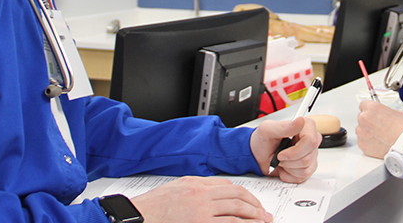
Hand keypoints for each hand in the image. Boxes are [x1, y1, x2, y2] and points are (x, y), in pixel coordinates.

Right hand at [130, 176, 270, 222]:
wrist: (138, 216)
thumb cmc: (153, 206)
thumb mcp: (176, 189)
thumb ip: (195, 189)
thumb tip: (214, 194)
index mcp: (196, 183)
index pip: (228, 186)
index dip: (244, 194)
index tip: (252, 202)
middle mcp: (201, 194)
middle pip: (237, 196)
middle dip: (255, 205)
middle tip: (264, 214)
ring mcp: (202, 210)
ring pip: (237, 209)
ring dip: (254, 216)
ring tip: (263, 222)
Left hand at [249, 116, 319, 182]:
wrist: (258, 155)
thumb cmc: (263, 141)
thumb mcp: (268, 130)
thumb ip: (284, 126)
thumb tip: (300, 121)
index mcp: (305, 127)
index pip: (311, 141)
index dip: (295, 151)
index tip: (281, 154)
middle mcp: (311, 140)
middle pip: (307, 158)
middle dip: (288, 161)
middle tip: (278, 156)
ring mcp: (311, 154)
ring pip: (306, 169)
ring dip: (288, 167)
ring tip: (280, 160)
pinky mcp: (309, 167)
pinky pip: (303, 177)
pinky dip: (289, 174)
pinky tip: (284, 167)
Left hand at [355, 100, 402, 158]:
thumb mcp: (398, 112)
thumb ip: (386, 111)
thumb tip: (386, 113)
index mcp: (371, 108)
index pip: (364, 105)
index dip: (370, 110)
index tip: (374, 114)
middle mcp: (363, 118)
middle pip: (362, 117)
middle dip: (369, 121)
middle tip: (379, 126)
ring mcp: (361, 131)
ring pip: (361, 129)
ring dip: (368, 132)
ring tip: (380, 136)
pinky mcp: (362, 143)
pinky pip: (362, 140)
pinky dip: (368, 142)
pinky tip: (378, 142)